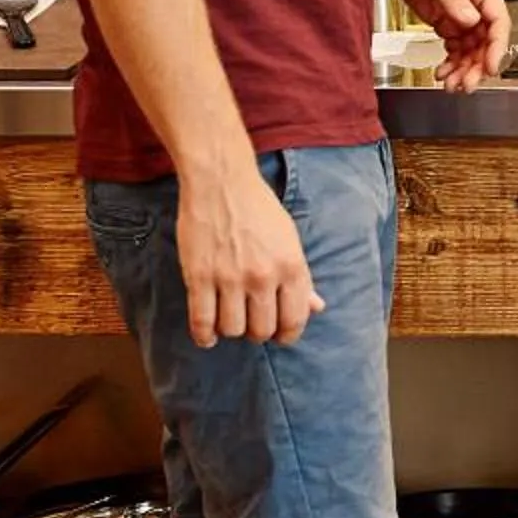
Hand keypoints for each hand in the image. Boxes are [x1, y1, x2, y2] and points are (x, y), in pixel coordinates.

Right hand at [176, 164, 322, 346]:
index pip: (295, 320)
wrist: (222, 182)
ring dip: (231, 330)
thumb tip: (317, 307)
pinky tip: (207, 335)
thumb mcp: (290, 240)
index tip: (279, 335)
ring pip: (232, 329)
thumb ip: (302, 278)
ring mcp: (230, 277)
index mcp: (291, 266)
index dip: (288, 334)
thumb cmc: (259, 209)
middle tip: (251, 323)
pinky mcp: (200, 276)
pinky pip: (202, 321)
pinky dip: (204, 335)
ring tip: (229, 320)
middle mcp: (263, 276)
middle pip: (262, 330)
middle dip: (258, 333)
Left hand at [381, 0, 512, 91]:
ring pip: (471, 49)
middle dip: (477, 65)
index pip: (499, 22)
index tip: (489, 66)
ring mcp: (461, 13)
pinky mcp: (445, 20)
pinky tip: (443, 71)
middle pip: (485, 42)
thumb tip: (471, 20)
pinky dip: (451, 62)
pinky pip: (455, 47)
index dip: (497, 47)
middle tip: (467, 84)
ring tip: (452, 84)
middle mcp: (475, 3)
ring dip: (464, 68)